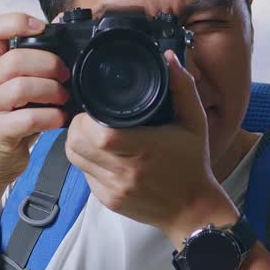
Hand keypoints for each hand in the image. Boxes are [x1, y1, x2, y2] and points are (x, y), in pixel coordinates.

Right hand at [0, 12, 70, 186]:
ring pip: (22, 86)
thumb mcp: (18, 89)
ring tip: (63, 99)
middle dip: (50, 64)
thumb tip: (60, 23)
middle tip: (65, 76)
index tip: (41, 28)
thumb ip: (34, 62)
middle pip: (17, 58)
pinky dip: (51, 117)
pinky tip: (58, 120)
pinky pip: (28, 118)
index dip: (16, 21)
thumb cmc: (9, 124)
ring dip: (52, 91)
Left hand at [65, 49, 236, 242]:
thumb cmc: (193, 165)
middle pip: (76, 144)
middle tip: (91, 117)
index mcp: (144, 150)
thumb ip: (182, 87)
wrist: (193, 210)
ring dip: (78, 141)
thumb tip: (169, 59)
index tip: (96, 108)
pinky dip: (87, 160)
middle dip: (77, 125)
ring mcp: (113, 189)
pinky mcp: (107, 200)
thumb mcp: (195, 122)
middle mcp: (125, 173)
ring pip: (74, 158)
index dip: (87, 118)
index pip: (98, 134)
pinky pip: (83, 174)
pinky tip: (104, 153)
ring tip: (94, 132)